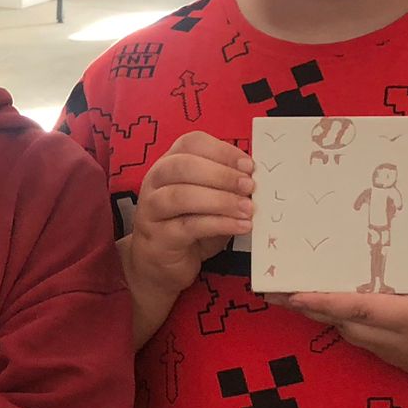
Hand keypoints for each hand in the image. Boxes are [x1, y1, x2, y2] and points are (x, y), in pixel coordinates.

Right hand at [127, 131, 254, 298]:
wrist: (159, 264)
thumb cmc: (188, 226)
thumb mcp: (208, 199)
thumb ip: (225, 185)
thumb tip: (255, 177)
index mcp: (169, 164)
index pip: (190, 143)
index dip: (221, 151)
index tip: (249, 165)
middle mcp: (155, 182)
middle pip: (183, 166)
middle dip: (221, 174)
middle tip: (249, 186)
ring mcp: (152, 210)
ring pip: (182, 196)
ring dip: (221, 200)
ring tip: (248, 209)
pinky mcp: (158, 237)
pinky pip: (189, 226)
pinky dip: (220, 224)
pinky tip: (241, 226)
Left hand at [272, 189, 407, 386]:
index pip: (359, 309)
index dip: (322, 300)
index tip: (290, 291)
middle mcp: (399, 342)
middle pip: (342, 323)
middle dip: (307, 306)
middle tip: (273, 288)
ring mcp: (397, 355)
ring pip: (349, 334)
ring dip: (323, 315)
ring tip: (292, 293)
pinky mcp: (400, 361)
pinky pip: (362, 341)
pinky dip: (344, 323)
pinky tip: (331, 306)